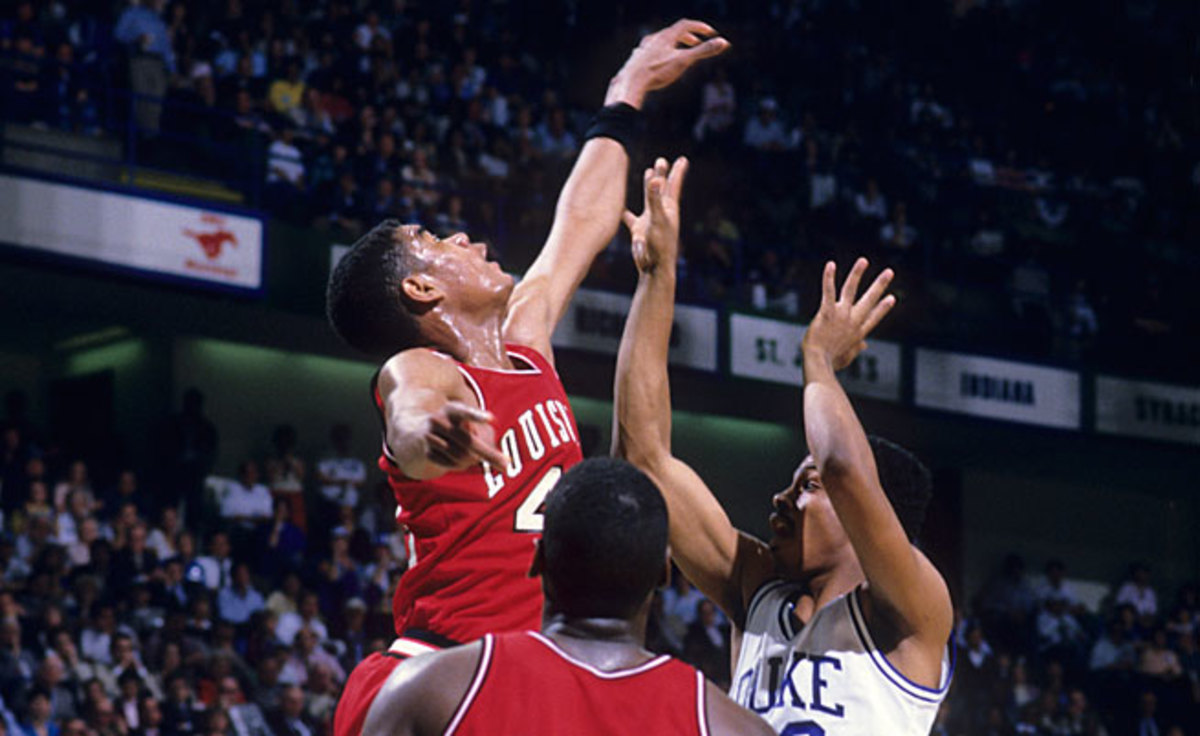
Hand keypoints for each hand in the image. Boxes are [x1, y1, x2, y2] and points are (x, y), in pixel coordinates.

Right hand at [423, 401, 508, 471]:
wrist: (419, 432)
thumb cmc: (454, 425)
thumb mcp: (465, 421)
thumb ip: (481, 434)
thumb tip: (495, 457)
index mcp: (451, 409)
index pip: (464, 411)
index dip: (477, 415)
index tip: (491, 418)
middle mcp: (438, 420)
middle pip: (469, 442)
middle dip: (489, 455)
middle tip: (507, 464)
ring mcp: (430, 437)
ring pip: (462, 456)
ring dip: (473, 460)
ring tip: (474, 456)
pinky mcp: (427, 452)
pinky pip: (452, 465)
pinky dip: (461, 465)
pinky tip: (458, 459)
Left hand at [607, 19, 729, 107]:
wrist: (630, 83)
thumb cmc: (657, 71)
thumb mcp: (684, 61)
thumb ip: (704, 51)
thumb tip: (724, 42)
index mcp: (666, 36)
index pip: (685, 24)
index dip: (699, 27)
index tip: (710, 33)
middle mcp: (653, 39)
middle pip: (673, 33)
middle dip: (687, 37)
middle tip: (697, 44)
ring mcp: (643, 49)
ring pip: (660, 42)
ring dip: (673, 45)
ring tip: (679, 54)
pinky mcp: (636, 60)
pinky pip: (650, 52)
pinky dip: (660, 54)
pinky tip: (658, 64)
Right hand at [622, 156, 687, 273]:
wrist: (655, 269)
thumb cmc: (660, 245)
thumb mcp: (656, 219)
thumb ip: (654, 199)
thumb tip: (656, 179)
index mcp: (669, 208)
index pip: (672, 185)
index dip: (676, 172)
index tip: (682, 159)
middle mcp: (661, 213)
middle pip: (661, 189)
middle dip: (662, 174)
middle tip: (662, 161)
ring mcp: (650, 221)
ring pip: (648, 200)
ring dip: (648, 187)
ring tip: (648, 173)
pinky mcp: (639, 231)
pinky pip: (631, 218)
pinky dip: (626, 213)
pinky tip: (621, 209)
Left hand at [802, 258, 895, 370]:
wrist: (818, 363)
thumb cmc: (830, 363)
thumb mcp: (847, 357)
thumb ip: (856, 349)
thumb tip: (864, 345)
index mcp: (858, 333)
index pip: (874, 317)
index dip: (883, 307)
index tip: (892, 298)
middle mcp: (853, 321)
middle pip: (869, 300)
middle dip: (880, 285)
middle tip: (889, 272)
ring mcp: (841, 315)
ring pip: (851, 290)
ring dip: (857, 274)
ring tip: (863, 261)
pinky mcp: (828, 312)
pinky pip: (828, 291)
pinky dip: (829, 277)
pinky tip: (831, 264)